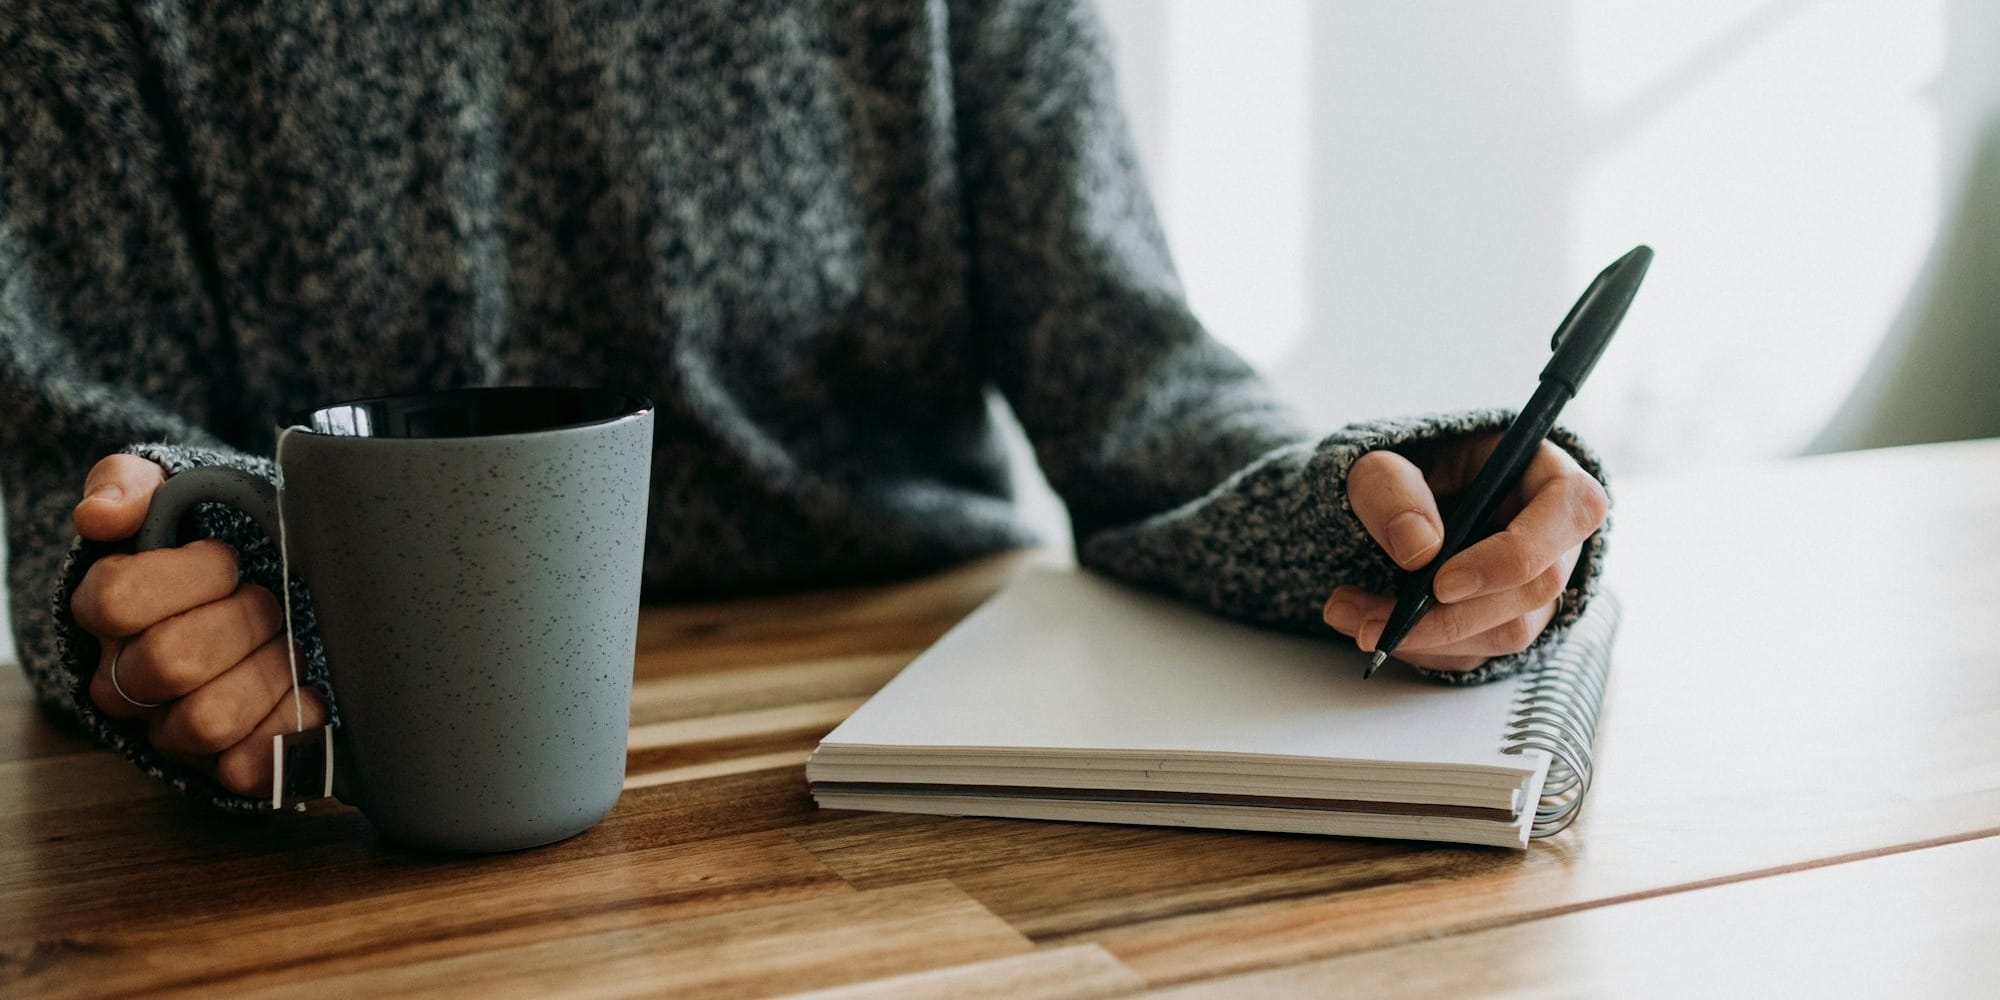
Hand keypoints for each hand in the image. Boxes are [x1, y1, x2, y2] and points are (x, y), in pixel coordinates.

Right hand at [69, 455, 327, 795]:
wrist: (262, 591)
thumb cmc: (213, 545)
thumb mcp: (170, 494)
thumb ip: (130, 484)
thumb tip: (101, 514)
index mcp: (104, 612)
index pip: (119, 600)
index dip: (191, 574)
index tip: (228, 559)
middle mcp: (125, 680)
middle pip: (171, 662)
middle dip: (243, 619)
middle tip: (269, 599)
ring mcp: (171, 727)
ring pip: (209, 719)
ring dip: (269, 670)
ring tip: (286, 642)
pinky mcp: (225, 762)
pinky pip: (249, 766)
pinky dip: (290, 726)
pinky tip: (308, 690)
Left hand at [1322, 435, 1607, 672]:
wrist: (1385, 501)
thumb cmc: (1398, 466)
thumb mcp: (1377, 460)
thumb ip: (1390, 489)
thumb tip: (1419, 547)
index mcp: (1546, 473)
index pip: (1572, 511)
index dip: (1513, 555)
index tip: (1441, 583)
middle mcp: (1555, 534)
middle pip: (1536, 589)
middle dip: (1450, 616)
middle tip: (1372, 622)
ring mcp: (1535, 585)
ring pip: (1507, 633)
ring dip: (1426, 638)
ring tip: (1348, 615)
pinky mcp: (1505, 621)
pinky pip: (1477, 652)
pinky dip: (1421, 649)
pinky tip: (1372, 625)